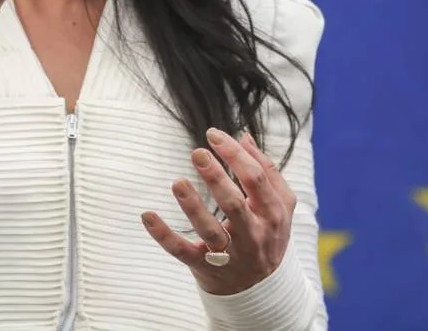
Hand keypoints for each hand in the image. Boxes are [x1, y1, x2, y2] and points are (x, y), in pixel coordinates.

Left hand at [141, 128, 296, 295]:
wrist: (261, 290)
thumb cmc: (268, 235)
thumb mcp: (279, 205)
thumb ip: (266, 170)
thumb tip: (243, 136)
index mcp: (271, 214)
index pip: (255, 179)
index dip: (234, 155)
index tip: (213, 135)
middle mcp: (252, 235)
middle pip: (234, 204)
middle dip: (216, 178)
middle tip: (197, 153)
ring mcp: (228, 254)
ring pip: (209, 231)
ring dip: (192, 207)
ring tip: (177, 183)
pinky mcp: (204, 266)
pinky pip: (182, 251)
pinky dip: (164, 235)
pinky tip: (148, 215)